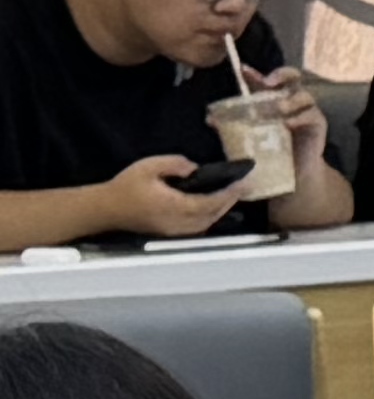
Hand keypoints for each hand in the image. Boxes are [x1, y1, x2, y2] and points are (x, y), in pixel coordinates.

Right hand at [102, 150, 244, 241]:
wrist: (104, 209)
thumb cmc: (125, 186)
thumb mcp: (148, 166)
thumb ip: (175, 164)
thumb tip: (195, 168)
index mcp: (172, 206)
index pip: (209, 203)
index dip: (228, 195)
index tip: (242, 183)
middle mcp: (176, 222)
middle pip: (211, 215)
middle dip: (229, 202)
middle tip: (243, 188)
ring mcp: (172, 231)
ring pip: (206, 224)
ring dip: (221, 211)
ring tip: (231, 195)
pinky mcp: (168, 233)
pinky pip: (196, 228)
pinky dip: (209, 218)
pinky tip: (214, 207)